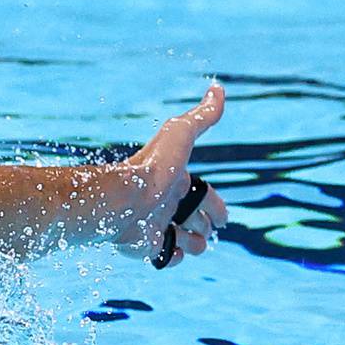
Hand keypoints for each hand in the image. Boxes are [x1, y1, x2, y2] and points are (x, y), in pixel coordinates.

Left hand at [115, 82, 229, 268]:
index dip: (215, 205)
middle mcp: (163, 203)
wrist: (119, 201)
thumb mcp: (180, 134)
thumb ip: (201, 117)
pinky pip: (164, 256)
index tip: (224, 217)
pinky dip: (174, 257)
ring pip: (181, 239)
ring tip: (198, 243)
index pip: (201, 195)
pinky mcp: (145, 246)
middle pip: (191, 218)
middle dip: (204, 225)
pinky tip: (177, 253)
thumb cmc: (150, 167)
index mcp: (174, 181)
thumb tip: (217, 88)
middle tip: (212, 229)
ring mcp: (154, 225)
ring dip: (194, 243)